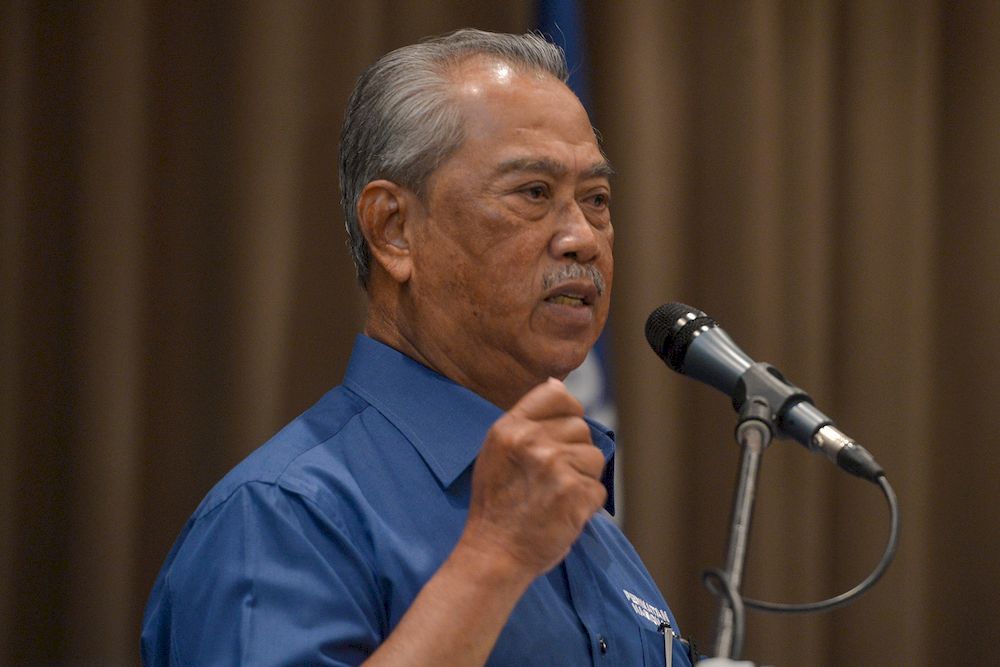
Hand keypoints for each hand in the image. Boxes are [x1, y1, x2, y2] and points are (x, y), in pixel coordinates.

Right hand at [460, 377, 607, 577]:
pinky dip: (586, 505)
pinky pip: (598, 489)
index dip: (568, 412)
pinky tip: (563, 513)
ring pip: (594, 457)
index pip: (557, 394)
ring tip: (556, 497)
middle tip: (552, 479)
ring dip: (583, 479)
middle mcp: (531, 441)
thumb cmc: (496, 507)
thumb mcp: (495, 453)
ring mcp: (554, 466)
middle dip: (575, 453)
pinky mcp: (574, 493)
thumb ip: (525, 421)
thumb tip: (557, 384)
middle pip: (580, 428)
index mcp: (509, 428)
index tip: (561, 435)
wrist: (494, 554)